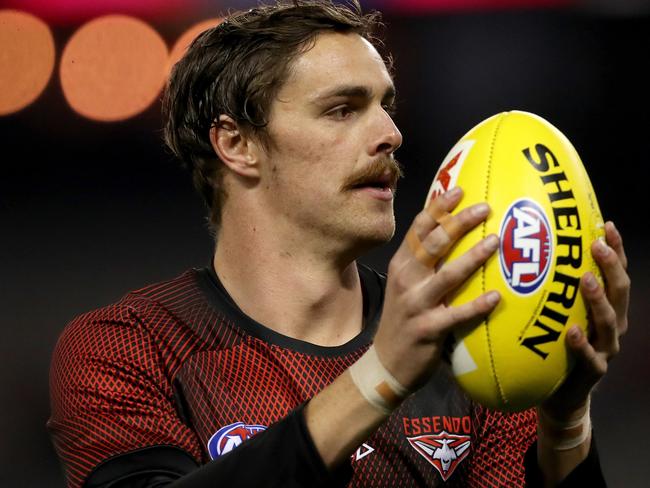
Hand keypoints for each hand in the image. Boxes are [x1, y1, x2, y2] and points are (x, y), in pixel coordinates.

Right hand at [373, 187, 500, 390]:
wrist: (387, 362)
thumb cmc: (404, 318)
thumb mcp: (405, 284)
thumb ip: (424, 261)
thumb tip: (453, 233)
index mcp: (401, 265)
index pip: (418, 229)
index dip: (438, 208)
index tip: (460, 189)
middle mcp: (406, 279)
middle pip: (433, 244)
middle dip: (458, 223)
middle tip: (484, 208)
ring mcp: (415, 304)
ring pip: (446, 275)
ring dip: (472, 257)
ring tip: (496, 241)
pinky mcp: (427, 329)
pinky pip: (456, 315)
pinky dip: (476, 305)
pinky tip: (496, 297)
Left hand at [541, 221, 629, 419]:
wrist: (560, 394)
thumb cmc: (556, 344)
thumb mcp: (558, 313)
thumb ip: (555, 288)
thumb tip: (531, 249)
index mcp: (607, 307)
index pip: (616, 273)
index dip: (615, 250)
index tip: (605, 224)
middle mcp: (612, 325)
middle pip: (620, 291)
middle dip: (610, 266)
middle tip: (596, 245)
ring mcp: (605, 349)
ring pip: (609, 321)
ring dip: (598, 299)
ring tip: (586, 280)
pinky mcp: (593, 371)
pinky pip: (589, 357)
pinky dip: (581, 344)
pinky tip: (572, 331)